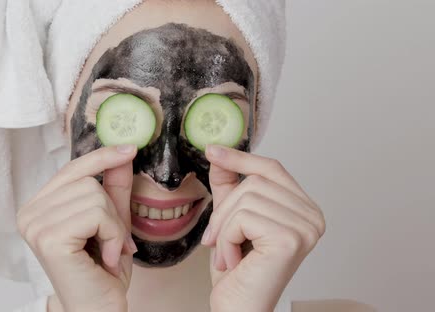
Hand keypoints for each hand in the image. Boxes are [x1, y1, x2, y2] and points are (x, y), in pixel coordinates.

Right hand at [16, 145, 138, 311]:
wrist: (97, 309)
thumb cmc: (102, 271)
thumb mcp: (112, 221)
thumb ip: (114, 188)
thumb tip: (123, 152)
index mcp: (39, 206)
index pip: (72, 168)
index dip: (101, 158)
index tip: (129, 148)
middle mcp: (29, 213)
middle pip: (88, 181)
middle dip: (112, 212)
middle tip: (110, 243)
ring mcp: (35, 224)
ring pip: (95, 195)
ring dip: (114, 227)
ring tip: (106, 252)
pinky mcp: (48, 237)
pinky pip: (97, 214)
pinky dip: (112, 236)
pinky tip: (104, 258)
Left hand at [201, 144, 325, 311]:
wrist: (239, 308)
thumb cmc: (238, 272)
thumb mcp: (230, 219)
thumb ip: (228, 186)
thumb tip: (218, 152)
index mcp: (303, 209)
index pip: (272, 168)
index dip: (241, 158)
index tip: (212, 150)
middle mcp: (312, 217)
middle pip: (254, 181)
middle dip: (224, 210)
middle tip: (215, 240)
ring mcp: (305, 227)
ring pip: (245, 197)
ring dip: (223, 228)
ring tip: (227, 254)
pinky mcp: (290, 238)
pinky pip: (242, 217)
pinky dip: (226, 239)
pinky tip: (234, 261)